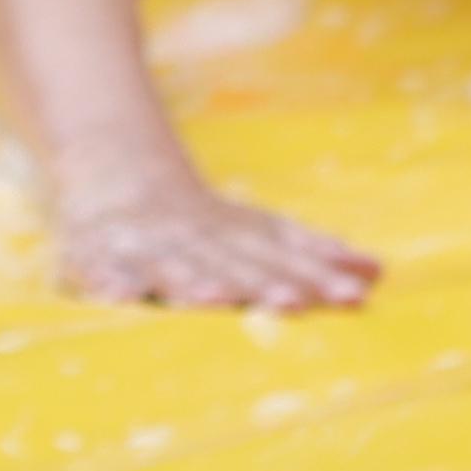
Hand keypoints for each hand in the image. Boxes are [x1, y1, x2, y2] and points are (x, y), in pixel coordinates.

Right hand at [53, 175, 378, 311]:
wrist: (112, 170)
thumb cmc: (198, 219)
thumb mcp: (256, 228)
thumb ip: (310, 251)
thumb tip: (378, 273)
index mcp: (233, 234)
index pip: (281, 256)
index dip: (315, 274)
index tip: (352, 295)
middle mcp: (192, 238)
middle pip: (230, 263)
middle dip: (259, 282)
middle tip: (292, 301)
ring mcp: (142, 246)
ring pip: (169, 266)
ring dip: (190, 281)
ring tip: (212, 299)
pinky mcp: (92, 255)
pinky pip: (97, 270)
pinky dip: (106, 281)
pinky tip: (118, 296)